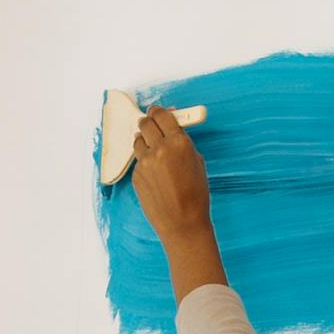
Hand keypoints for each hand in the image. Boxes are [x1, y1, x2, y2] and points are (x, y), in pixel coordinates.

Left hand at [131, 107, 211, 243]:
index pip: (162, 115)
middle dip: (148, 122)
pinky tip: (154, 172)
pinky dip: (144, 161)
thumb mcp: (197, 162)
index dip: (158, 111)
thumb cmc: (196, 194)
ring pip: (138, 140)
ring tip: (152, 148)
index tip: (157, 111)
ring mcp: (145, 162)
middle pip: (146, 123)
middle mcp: (159, 149)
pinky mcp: (137, 175)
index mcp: (178, 142)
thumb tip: (173, 130)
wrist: (183, 222)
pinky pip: (138, 161)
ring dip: (144, 140)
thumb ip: (183, 143)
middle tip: (151, 124)